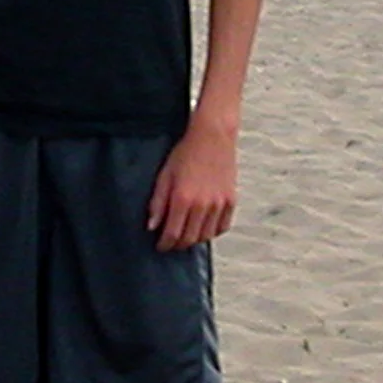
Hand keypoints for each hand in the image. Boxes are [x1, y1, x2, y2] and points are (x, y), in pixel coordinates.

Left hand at [147, 123, 237, 250]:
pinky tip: (204, 228)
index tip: (160, 245)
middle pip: (189, 239)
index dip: (164, 244)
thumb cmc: (186, 152)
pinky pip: (222, 227)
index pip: (172, 234)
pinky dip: (212, 232)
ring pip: (206, 236)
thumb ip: (157, 203)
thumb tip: (152, 226)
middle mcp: (202, 205)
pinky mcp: (231, 200)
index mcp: (182, 199)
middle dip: (177, 245)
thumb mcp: (165, 175)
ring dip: (194, 240)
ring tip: (186, 235)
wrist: (213, 136)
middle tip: (171, 242)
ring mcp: (219, 204)